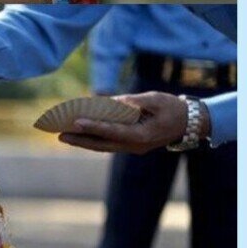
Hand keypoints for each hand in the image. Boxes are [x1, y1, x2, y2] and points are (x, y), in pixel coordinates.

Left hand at [59, 93, 208, 154]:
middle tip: (59, 134)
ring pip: (103, 146)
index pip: (113, 131)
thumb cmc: (173, 108)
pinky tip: (80, 135)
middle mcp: (135, 145)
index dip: (94, 126)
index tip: (76, 122)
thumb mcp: (155, 100)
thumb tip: (112, 102)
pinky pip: (108, 144)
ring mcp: (133, 148)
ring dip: (83, 141)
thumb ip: (133, 102)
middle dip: (80, 139)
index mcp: (142, 135)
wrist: (188, 123)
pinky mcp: (131, 145)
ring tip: (63, 136)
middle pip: (103, 144)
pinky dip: (93, 139)